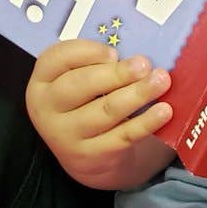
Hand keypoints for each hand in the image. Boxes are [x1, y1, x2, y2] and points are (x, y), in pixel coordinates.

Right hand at [26, 39, 174, 189]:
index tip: (114, 52)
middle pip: (81, 85)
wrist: (86, 153)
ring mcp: (66, 135)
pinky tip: (164, 110)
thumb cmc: (88, 100)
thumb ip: (98, 64)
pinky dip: (146, 122)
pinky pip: (122, 136)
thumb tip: (137, 58)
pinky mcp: (91, 156)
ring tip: (161, 81)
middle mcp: (47, 109)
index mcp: (42, 81)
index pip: (57, 59)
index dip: (87, 52)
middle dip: (116, 74)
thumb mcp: (81, 79)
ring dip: (137, 94)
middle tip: (144, 64)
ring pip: (104, 111)